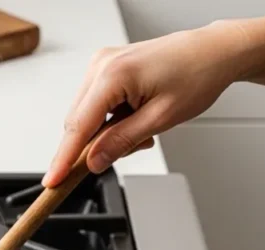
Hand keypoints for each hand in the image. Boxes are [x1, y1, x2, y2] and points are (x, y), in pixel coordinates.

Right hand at [43, 21, 249, 186]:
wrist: (214, 52)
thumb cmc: (196, 75)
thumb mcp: (159, 119)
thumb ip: (121, 142)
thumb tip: (94, 161)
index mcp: (113, 74)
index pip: (78, 127)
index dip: (63, 160)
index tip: (51, 183)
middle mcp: (101, 64)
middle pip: (77, 123)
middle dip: (95, 147)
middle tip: (128, 151)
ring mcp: (103, 64)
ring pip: (87, 118)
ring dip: (107, 135)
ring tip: (144, 131)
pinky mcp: (108, 69)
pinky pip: (97, 107)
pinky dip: (112, 122)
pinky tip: (136, 120)